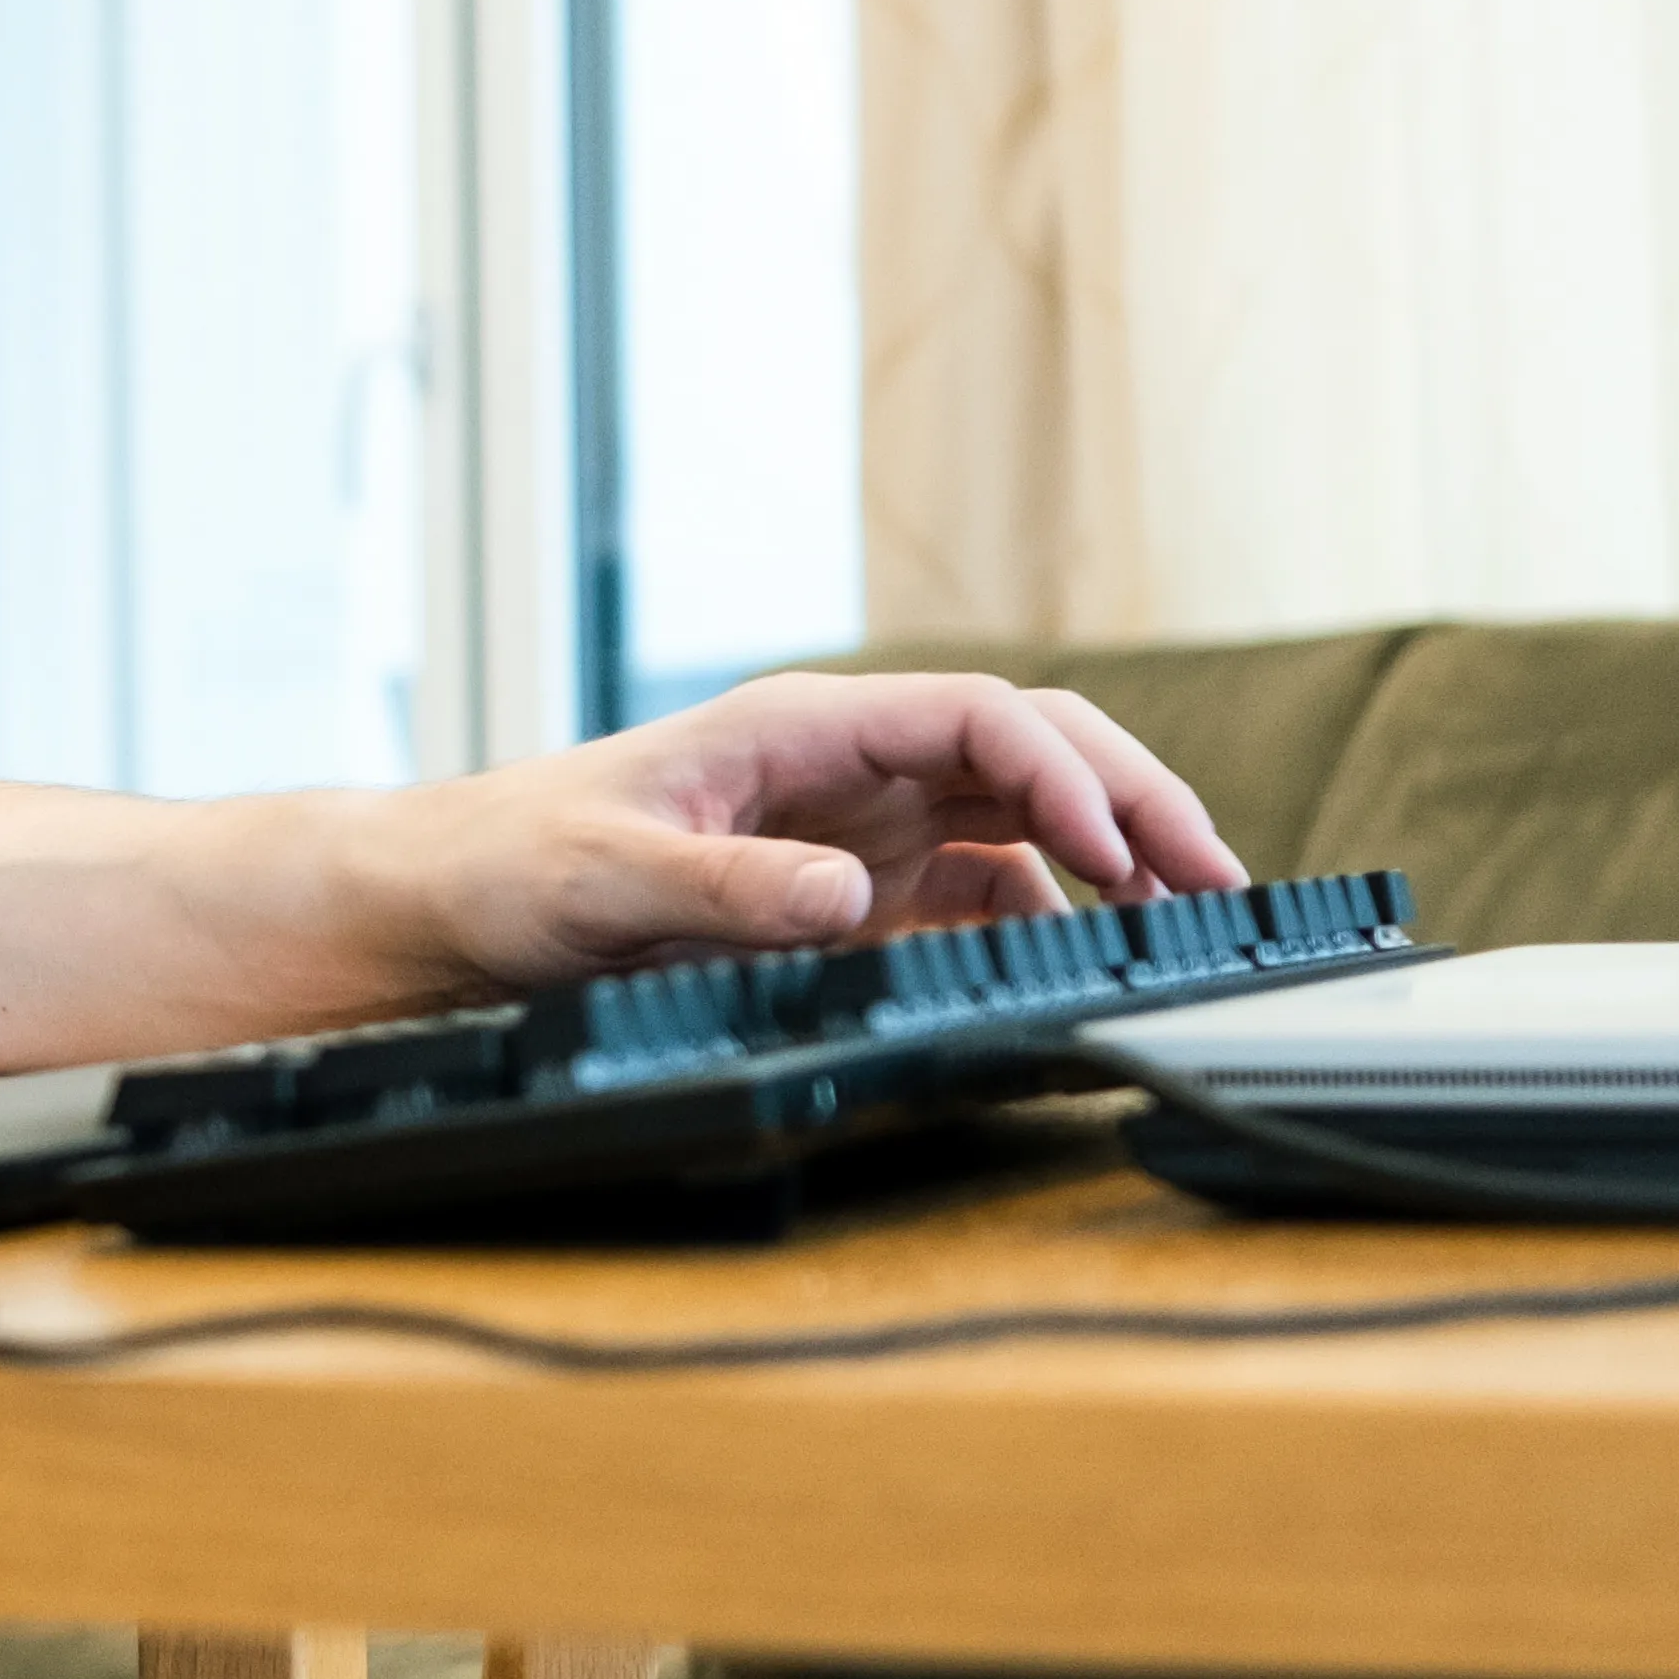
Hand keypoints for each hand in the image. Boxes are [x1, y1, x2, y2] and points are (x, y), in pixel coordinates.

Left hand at [364, 668, 1245, 992]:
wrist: (453, 903)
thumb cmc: (514, 866)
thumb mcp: (608, 881)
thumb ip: (728, 889)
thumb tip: (848, 900)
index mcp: (803, 726)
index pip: (978, 718)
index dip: (1064, 779)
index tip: (1120, 856)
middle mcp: (849, 764)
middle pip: (1033, 753)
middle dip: (1137, 804)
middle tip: (1224, 884)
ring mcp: (860, 827)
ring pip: (1027, 821)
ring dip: (1114, 864)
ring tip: (1189, 928)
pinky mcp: (853, 894)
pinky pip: (981, 892)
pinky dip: (1050, 919)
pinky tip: (1088, 961)